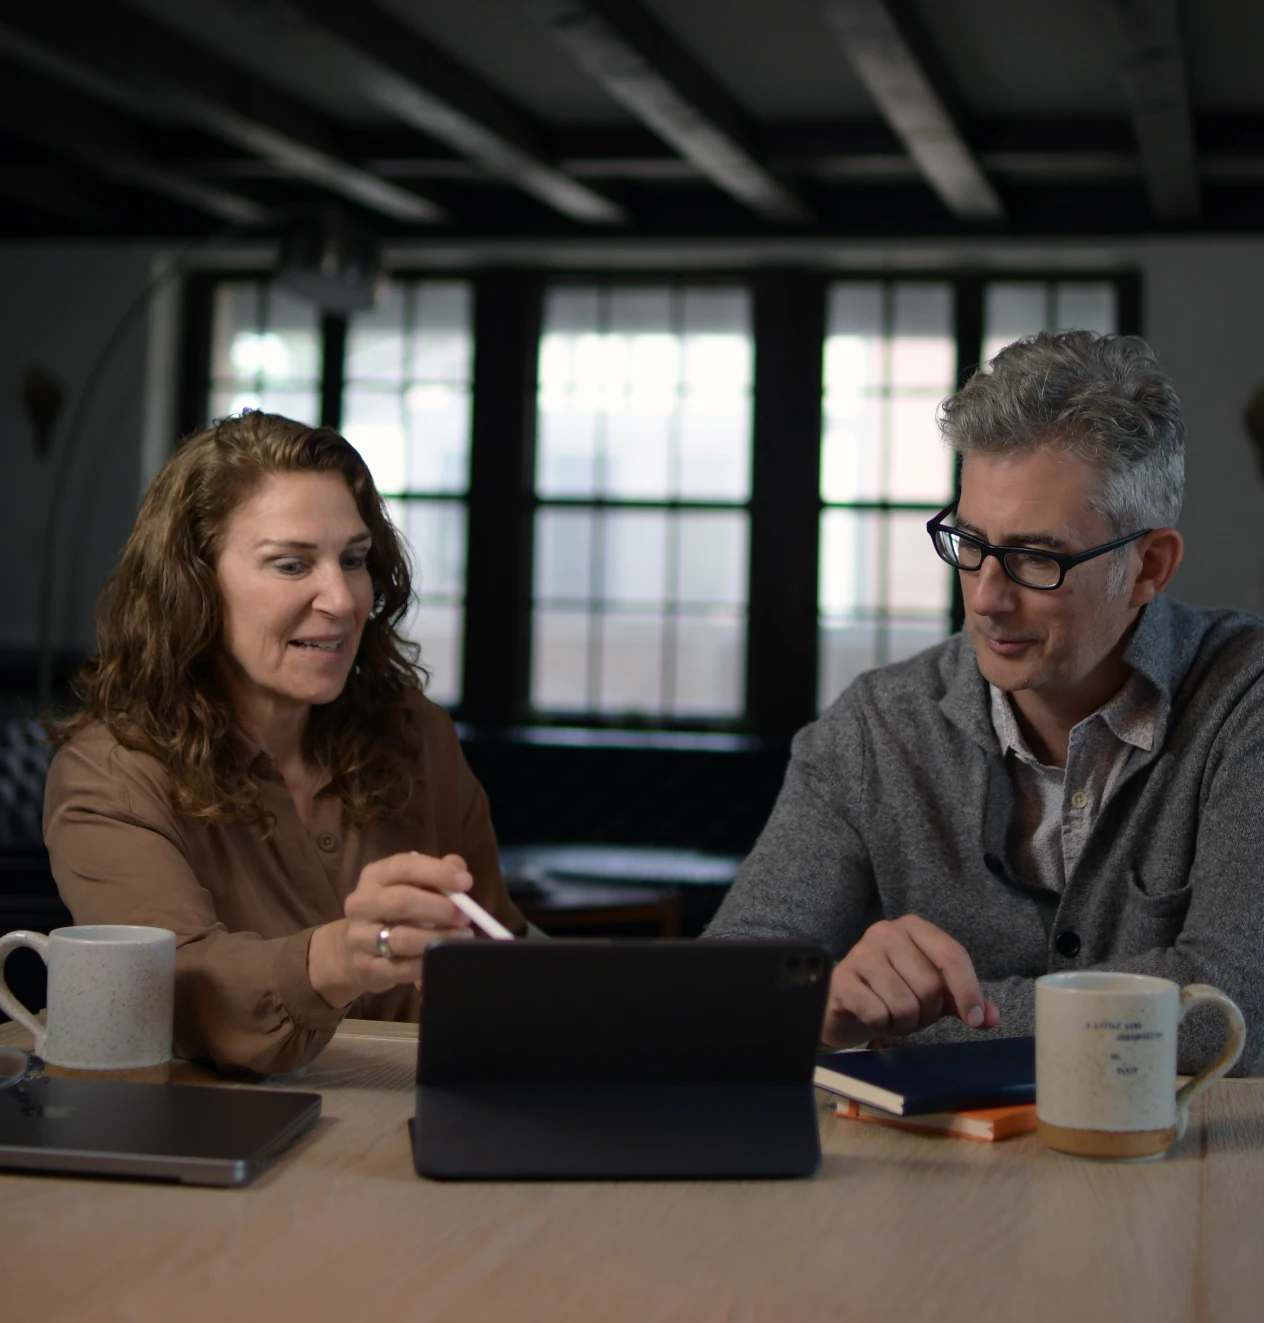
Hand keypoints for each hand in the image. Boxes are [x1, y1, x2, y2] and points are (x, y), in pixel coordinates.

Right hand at [308, 852, 475, 1007]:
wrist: (352, 950)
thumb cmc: (393, 912)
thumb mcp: (412, 886)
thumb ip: (436, 874)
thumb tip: (458, 868)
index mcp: (375, 876)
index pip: (404, 867)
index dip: (437, 872)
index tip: (466, 882)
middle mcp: (361, 903)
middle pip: (401, 901)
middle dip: (440, 908)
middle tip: (466, 916)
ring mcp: (358, 936)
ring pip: (402, 938)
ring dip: (438, 938)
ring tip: (461, 937)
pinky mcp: (364, 966)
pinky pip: (401, 968)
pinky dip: (426, 964)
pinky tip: (441, 959)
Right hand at [822, 914, 1000, 1047]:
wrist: (841, 1003)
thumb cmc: (890, 992)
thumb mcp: (931, 993)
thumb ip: (961, 1000)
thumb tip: (991, 1017)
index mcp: (913, 927)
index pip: (952, 954)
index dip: (969, 990)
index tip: (975, 1019)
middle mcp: (885, 932)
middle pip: (930, 986)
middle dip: (927, 1013)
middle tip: (913, 1014)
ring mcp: (860, 953)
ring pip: (905, 1004)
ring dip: (904, 1023)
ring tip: (891, 1015)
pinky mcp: (841, 979)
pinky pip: (878, 1014)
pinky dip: (881, 1025)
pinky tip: (872, 1016)